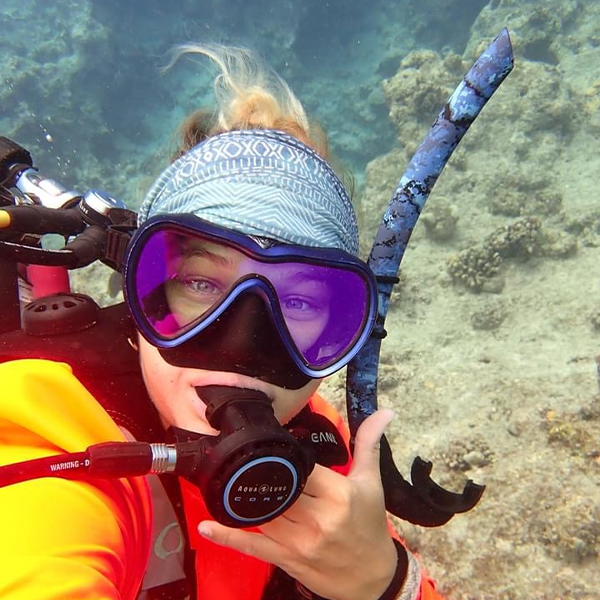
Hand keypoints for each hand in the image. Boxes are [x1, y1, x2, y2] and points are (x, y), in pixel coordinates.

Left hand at [198, 409, 399, 599]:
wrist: (374, 578)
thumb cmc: (371, 525)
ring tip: (223, 478)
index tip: (271, 441)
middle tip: (242, 455)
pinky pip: (253, 547)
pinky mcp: (288, 561)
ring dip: (244, 498)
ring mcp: (300, 542)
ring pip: (264, 512)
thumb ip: (368, 443)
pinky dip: (229, 536)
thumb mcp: (372, 483)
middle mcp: (319, 518)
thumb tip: (385, 411)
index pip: (303, 467)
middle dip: (264, 474)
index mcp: (339, 494)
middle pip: (281, 488)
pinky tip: (206, 527)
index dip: (285, 454)